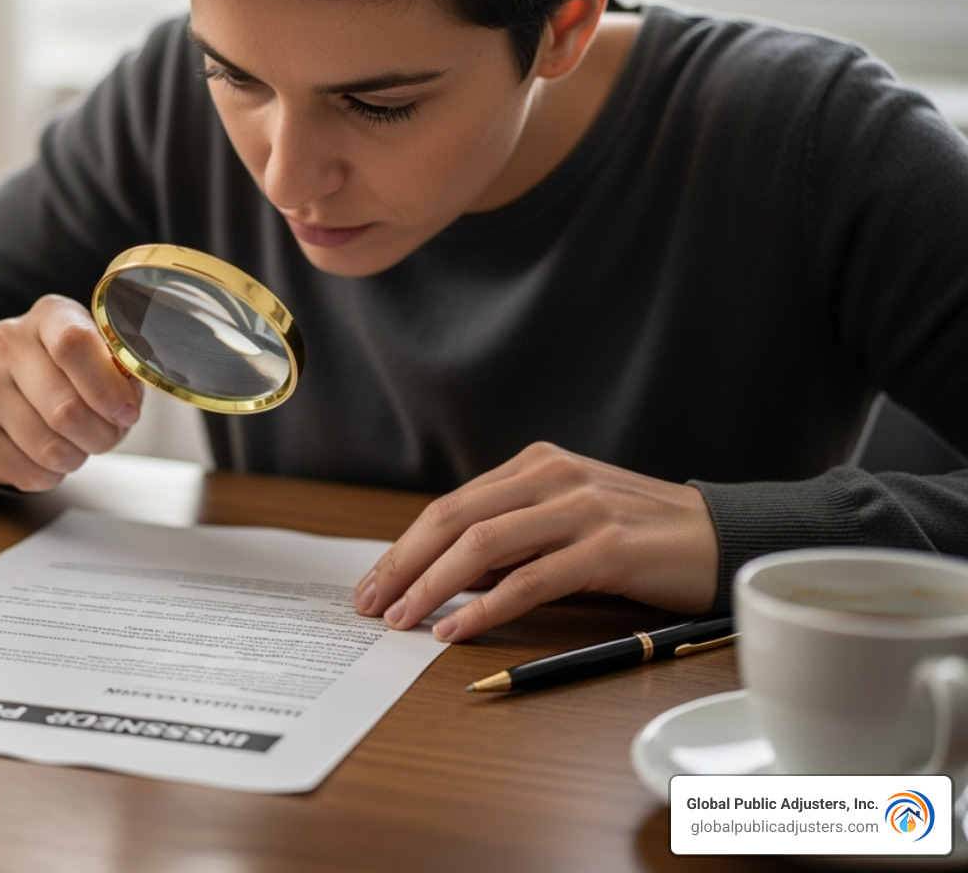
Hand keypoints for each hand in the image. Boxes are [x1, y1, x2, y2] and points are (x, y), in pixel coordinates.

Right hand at [0, 295, 142, 490]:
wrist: (15, 387)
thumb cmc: (76, 374)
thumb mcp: (106, 360)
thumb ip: (122, 377)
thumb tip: (124, 407)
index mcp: (50, 314)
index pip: (74, 344)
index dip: (107, 389)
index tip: (126, 413)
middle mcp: (7, 341)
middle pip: (64, 408)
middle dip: (101, 436)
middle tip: (107, 436)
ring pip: (47, 447)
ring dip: (75, 458)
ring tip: (76, 445)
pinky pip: (25, 472)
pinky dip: (49, 476)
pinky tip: (48, 459)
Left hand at [353, 442, 718, 641]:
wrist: (723, 538)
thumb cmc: (640, 536)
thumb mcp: (568, 519)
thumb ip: (513, 536)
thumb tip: (445, 575)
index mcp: (536, 464)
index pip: (451, 506)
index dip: (404, 547)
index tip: (373, 583)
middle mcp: (553, 477)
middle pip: (454, 519)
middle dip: (403, 565)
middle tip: (371, 604)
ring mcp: (581, 509)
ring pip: (483, 546)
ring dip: (432, 588)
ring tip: (403, 620)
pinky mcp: (608, 549)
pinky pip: (530, 580)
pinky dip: (485, 608)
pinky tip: (457, 630)